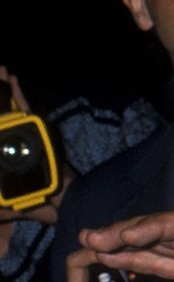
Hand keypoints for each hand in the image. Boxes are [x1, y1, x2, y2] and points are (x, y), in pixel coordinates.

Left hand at [0, 67, 65, 240]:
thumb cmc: (31, 201)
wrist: (59, 201)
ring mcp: (24, 136)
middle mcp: (12, 143)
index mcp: (3, 159)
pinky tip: (11, 79)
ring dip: (2, 90)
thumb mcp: (2, 202)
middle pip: (1, 116)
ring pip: (9, 109)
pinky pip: (24, 110)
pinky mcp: (35, 133)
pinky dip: (16, 95)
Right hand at [81, 209, 173, 281]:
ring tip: (91, 244)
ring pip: (162, 245)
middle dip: (131, 231)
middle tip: (93, 237)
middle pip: (169, 230)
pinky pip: (166, 264)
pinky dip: (140, 260)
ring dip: (128, 243)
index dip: (158, 226)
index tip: (127, 233)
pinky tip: (114, 260)